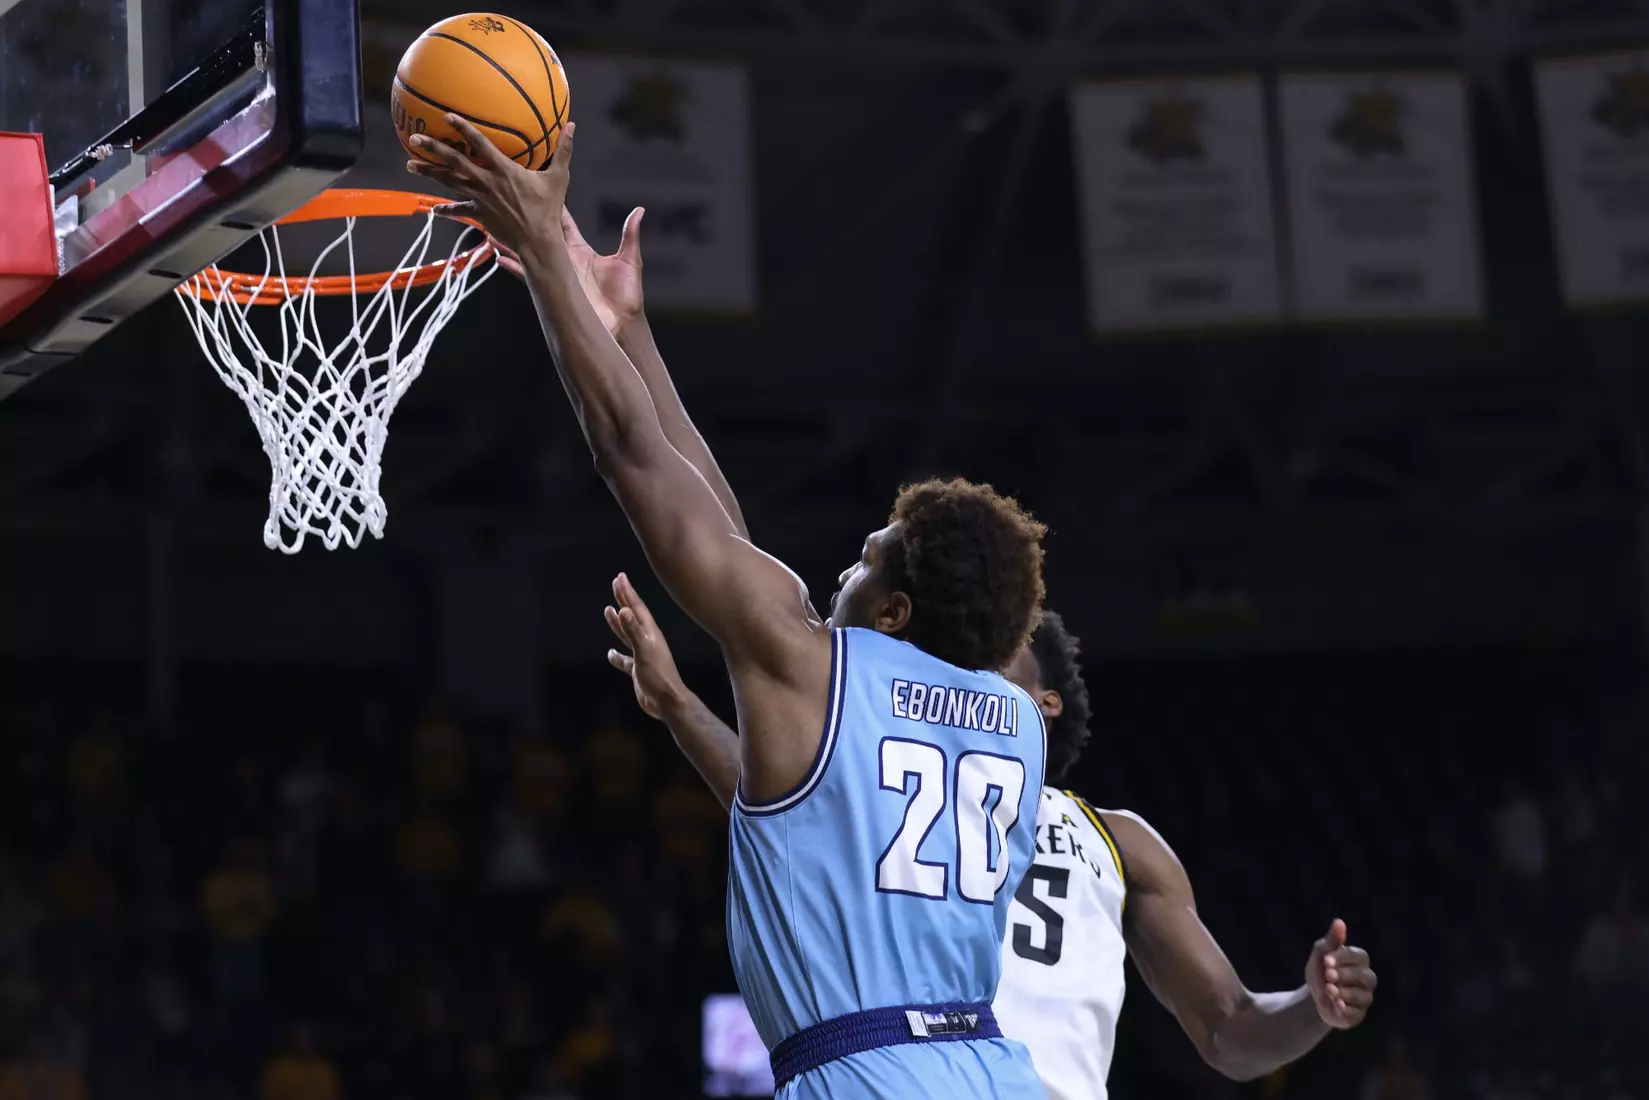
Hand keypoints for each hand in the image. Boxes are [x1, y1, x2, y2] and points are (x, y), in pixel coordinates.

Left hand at [406, 115, 575, 259]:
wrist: (538, 241)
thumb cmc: (549, 209)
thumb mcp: (559, 178)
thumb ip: (563, 150)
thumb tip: (572, 126)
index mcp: (504, 170)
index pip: (479, 144)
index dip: (463, 128)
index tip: (446, 116)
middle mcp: (486, 182)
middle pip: (454, 162)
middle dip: (433, 149)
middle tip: (414, 139)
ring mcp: (480, 199)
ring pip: (450, 183)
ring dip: (429, 174)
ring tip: (410, 166)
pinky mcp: (479, 215)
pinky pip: (459, 211)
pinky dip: (446, 210)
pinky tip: (433, 208)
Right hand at [496, 207, 644, 336]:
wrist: (620, 324)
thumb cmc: (627, 295)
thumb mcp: (630, 261)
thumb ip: (630, 235)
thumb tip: (639, 210)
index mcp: (580, 250)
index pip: (562, 223)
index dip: (551, 207)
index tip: (539, 189)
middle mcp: (565, 259)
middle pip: (540, 235)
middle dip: (526, 221)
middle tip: (509, 204)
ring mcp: (556, 273)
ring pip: (530, 253)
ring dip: (513, 241)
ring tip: (495, 228)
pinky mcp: (552, 289)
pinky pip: (529, 276)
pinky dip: (515, 267)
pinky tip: (499, 257)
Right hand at [604, 572, 688, 720]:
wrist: (668, 701)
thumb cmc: (659, 676)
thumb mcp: (644, 651)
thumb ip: (633, 631)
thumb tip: (623, 610)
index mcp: (650, 633)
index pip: (636, 608)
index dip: (628, 592)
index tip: (620, 577)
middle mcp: (647, 640)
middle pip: (633, 616)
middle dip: (624, 599)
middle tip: (617, 583)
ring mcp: (643, 654)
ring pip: (627, 634)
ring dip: (618, 623)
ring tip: (609, 610)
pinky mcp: (639, 669)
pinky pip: (625, 659)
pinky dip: (617, 655)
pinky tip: (611, 653)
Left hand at [1305, 919, 1375, 1028]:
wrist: (1313, 997)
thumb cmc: (1321, 971)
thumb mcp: (1321, 954)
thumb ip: (1332, 940)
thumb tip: (1339, 922)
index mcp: (1360, 961)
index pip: (1358, 956)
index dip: (1342, 958)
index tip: (1325, 960)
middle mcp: (1367, 979)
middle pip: (1364, 976)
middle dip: (1343, 975)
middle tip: (1327, 975)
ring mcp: (1365, 998)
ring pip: (1362, 996)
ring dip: (1342, 992)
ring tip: (1328, 990)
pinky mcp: (1358, 1015)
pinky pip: (1356, 1013)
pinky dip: (1344, 1008)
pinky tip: (1335, 1004)